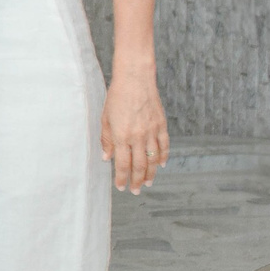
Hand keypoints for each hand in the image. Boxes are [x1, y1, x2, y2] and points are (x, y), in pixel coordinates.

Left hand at [101, 70, 169, 191]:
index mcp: (121, 136)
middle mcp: (138, 136)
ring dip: (151, 173)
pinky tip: (161, 165)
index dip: (122, 178)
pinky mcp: (161, 124)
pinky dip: (163, 157)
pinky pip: (164, 146)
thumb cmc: (117, 97)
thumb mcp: (105, 118)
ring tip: (148, 183)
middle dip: (137, 181)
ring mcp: (151, 131)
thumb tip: (106, 158)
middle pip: (139, 165)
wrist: (135, 79)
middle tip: (136, 191)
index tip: (121, 187)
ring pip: (153, 159)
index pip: (122, 164)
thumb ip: (106, 140)